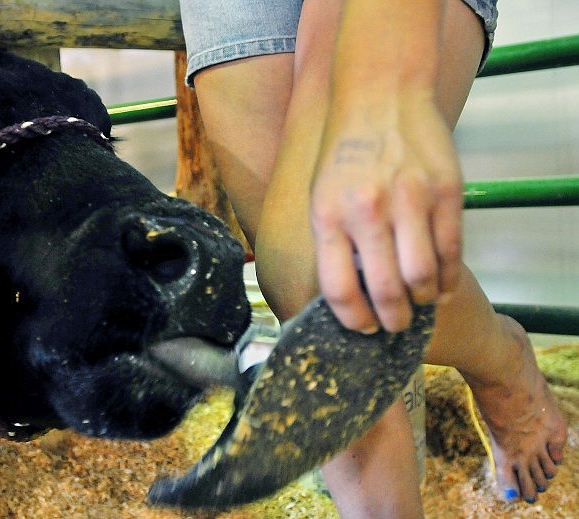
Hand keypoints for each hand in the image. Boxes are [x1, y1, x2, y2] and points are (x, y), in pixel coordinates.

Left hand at [310, 96, 462, 332]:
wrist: (380, 94)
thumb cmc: (344, 152)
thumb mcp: (320, 196)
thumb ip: (332, 243)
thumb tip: (349, 296)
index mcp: (328, 216)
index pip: (339, 290)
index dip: (354, 320)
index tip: (364, 328)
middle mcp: (368, 211)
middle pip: (386, 291)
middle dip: (393, 320)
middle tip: (396, 325)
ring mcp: (410, 200)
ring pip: (423, 277)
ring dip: (423, 301)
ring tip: (418, 302)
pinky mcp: (446, 190)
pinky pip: (452, 251)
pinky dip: (448, 277)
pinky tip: (441, 285)